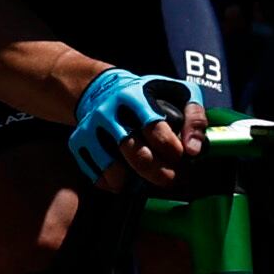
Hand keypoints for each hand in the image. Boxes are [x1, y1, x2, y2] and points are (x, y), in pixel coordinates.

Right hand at [68, 69, 202, 190]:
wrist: (101, 89)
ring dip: (136, 183)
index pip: (155, 128)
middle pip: (137, 155)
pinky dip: (115, 184)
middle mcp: (109, 111)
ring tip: (147, 181)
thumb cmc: (146, 95)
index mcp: (135, 96)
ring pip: (114, 170)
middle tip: (171, 178)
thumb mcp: (177, 93)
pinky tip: (127, 178)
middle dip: (160, 173)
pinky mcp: (79, 143)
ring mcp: (91, 129)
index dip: (172, 149)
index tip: (180, 156)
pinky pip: (97, 176)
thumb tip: (194, 150)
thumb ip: (193, 117)